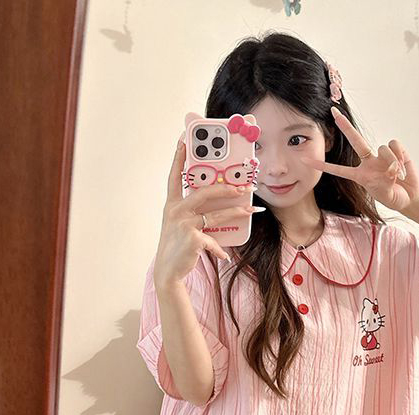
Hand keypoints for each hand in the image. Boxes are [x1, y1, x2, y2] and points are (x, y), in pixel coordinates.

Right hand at [154, 136, 257, 286]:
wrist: (167, 271)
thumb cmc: (176, 247)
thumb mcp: (179, 225)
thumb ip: (192, 213)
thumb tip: (217, 205)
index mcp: (172, 205)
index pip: (175, 176)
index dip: (178, 158)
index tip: (183, 140)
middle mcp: (176, 211)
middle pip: (205, 192)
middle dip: (227, 188)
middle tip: (243, 187)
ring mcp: (183, 224)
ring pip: (216, 214)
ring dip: (237, 212)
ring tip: (251, 211)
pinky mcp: (193, 239)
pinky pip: (213, 240)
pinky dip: (219, 249)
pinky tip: (224, 256)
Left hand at [299, 106, 418, 213]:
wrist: (409, 196)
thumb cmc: (393, 197)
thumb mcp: (386, 194)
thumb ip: (385, 181)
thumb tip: (390, 168)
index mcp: (360, 175)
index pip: (339, 169)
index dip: (324, 166)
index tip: (307, 160)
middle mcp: (368, 161)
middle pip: (355, 140)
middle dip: (345, 126)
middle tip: (334, 112)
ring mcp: (382, 155)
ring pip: (383, 148)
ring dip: (392, 162)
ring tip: (397, 175)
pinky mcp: (396, 150)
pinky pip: (394, 146)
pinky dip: (400, 156)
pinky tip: (403, 168)